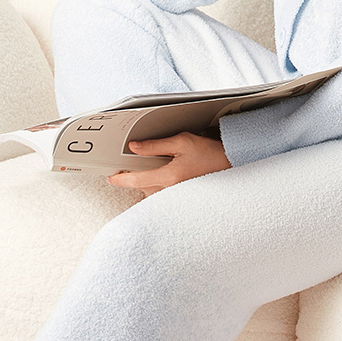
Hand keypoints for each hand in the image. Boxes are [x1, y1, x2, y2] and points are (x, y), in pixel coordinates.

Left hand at [106, 131, 231, 196]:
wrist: (232, 164)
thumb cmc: (210, 153)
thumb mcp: (182, 142)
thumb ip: (156, 145)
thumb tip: (135, 147)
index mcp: (169, 176)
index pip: (136, 180)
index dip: (120, 179)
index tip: (110, 177)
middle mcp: (171, 190)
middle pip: (142, 187)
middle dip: (135, 177)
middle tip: (131, 164)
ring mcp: (177, 197)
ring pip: (151, 192)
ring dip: (147, 181)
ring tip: (151, 167)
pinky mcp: (183, 198)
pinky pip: (162, 195)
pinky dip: (157, 186)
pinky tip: (164, 175)